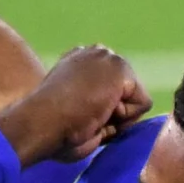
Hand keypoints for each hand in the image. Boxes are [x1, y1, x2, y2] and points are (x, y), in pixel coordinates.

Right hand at [0, 46, 152, 166]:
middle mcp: (94, 53)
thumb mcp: (69, 109)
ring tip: (90, 118)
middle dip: (114, 112)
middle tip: (85, 119)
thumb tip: (116, 114)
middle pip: (127, 93)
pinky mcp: (120, 69)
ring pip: (136, 99)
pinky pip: (142, 105)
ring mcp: (108, 58)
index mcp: (78, 61)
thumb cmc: (49, 129)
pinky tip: (99, 114)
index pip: (112, 89)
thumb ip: (92, 103)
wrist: (40, 123)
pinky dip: (125, 119)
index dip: (102, 112)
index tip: (78, 117)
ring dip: (118, 118)